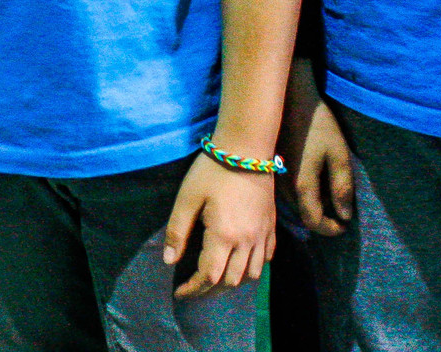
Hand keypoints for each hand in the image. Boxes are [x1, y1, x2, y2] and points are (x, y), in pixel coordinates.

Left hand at [163, 152, 276, 300]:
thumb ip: (177, 231)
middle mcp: (247, 242)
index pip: (209, 276)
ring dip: (233, 281)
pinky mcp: (271, 227)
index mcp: (224, 236)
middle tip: (193, 287)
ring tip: (215, 277)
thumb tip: (169, 261)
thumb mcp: (187, 198)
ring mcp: (263, 235)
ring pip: (252, 274)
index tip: (179, 292)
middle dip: (210, 289)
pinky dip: (253, 267)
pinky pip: (266, 259)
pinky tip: (240, 261)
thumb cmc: (212, 170)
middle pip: (231, 281)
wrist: (247, 149)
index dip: (193, 289)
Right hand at [278, 61, 353, 236]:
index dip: (330, 229)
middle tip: (338, 210)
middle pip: (301, 215)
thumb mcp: (338, 154)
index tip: (344, 225)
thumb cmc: (317, 124)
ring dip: (310, 206)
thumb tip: (344, 215)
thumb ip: (342, 187)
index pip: (314, 222)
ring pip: (292, 204)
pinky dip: (299, 194)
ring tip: (326, 195)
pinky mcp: (268, 167)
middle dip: (322, 218)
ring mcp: (273, 177)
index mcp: (302, 187)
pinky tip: (309, 180)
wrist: (288, 98)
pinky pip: (284, 191)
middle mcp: (283, 187)